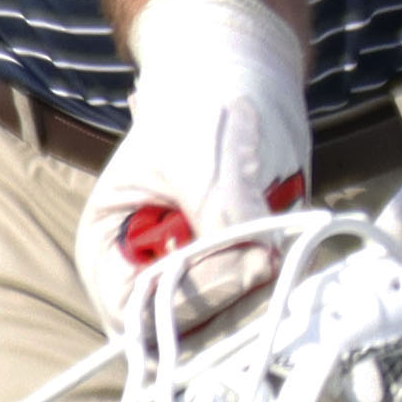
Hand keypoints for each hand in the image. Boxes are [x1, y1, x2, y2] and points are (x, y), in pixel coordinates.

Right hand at [85, 0, 307, 326]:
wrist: (241, 73)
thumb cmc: (198, 101)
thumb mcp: (201, 155)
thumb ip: (222, 213)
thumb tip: (261, 264)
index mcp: (109, 246)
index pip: (132, 308)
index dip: (185, 300)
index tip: (242, 263)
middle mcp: (149, 272)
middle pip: (183, 327)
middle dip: (233, 295)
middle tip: (271, 254)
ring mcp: (199, 276)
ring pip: (230, 319)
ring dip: (264, 285)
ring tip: (278, 225)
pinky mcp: (243, 270)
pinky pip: (265, 297)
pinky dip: (284, 273)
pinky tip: (292, 231)